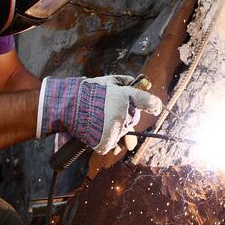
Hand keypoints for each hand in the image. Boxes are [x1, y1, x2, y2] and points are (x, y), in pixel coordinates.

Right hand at [38, 74, 162, 153]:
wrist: (67, 106)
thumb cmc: (88, 92)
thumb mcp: (108, 80)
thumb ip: (126, 82)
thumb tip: (141, 85)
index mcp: (125, 97)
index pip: (150, 102)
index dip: (155, 105)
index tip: (157, 107)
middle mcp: (123, 114)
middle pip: (134, 119)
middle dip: (127, 116)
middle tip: (112, 111)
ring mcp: (115, 130)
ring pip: (123, 132)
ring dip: (116, 128)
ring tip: (100, 120)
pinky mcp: (106, 142)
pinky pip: (112, 144)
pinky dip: (106, 140)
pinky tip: (96, 130)